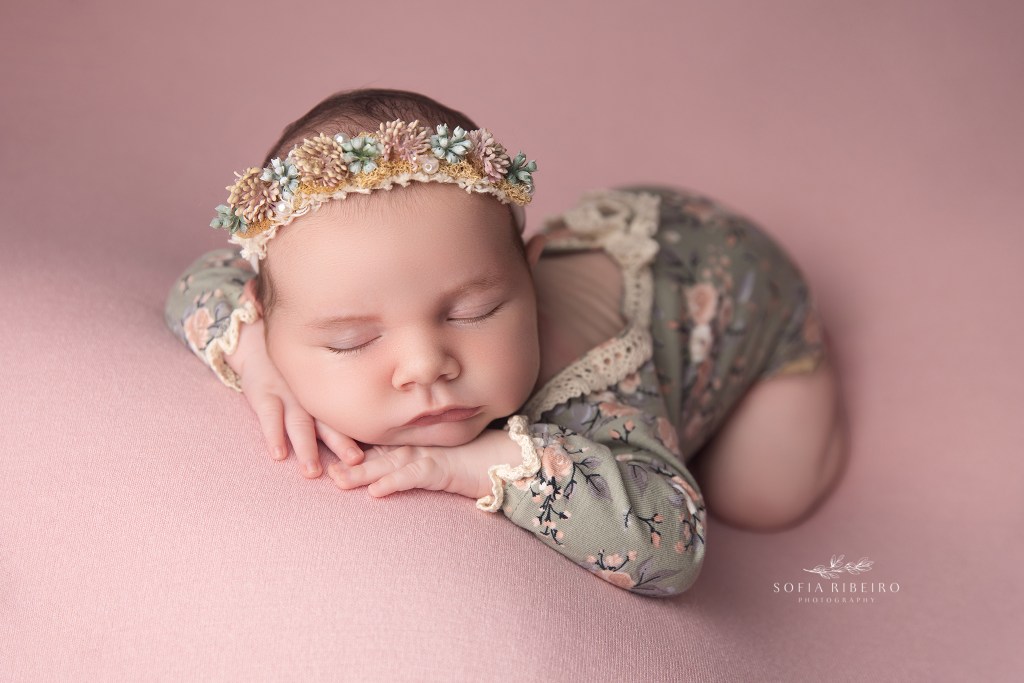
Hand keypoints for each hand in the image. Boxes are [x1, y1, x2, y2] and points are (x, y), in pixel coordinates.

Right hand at [226, 314, 364, 477]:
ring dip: (307, 447)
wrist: (257, 344)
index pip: (347, 418)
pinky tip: (278, 453)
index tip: (375, 453)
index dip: (360, 434)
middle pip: (329, 422)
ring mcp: (287, 394)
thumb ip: (338, 402)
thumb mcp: (317, 383)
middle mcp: (310, 397)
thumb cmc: (293, 374)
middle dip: (341, 444)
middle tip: (354, 463)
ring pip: (300, 423)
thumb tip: (375, 425)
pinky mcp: (263, 393)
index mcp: (326, 397)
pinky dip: (273, 435)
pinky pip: (268, 416)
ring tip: (312, 471)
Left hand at [326, 429, 524, 499]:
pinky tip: (376, 491)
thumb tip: (389, 478)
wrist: (507, 460)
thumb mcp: (438, 465)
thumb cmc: (474, 462)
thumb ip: (416, 467)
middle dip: (346, 463)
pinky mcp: (442, 469)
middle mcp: (416, 448)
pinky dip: (394, 482)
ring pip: (387, 464)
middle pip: (374, 454)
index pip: (376, 447)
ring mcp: (428, 456)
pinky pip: (414, 477)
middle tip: (320, 471)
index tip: (325, 458)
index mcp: (412, 447)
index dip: (351, 451)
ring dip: (361, 474)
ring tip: (337, 481)